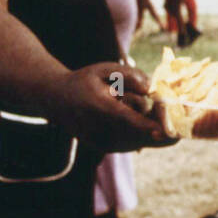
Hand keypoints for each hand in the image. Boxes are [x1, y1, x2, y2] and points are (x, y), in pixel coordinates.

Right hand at [49, 62, 171, 152]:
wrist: (56, 99)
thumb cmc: (85, 81)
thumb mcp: (104, 69)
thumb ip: (128, 75)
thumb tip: (150, 89)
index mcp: (98, 106)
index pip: (124, 117)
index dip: (144, 125)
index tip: (162, 131)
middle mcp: (98, 128)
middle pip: (136, 131)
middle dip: (155, 121)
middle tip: (159, 105)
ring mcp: (100, 141)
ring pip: (136, 138)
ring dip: (146, 125)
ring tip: (129, 105)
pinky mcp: (104, 147)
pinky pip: (131, 143)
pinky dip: (140, 131)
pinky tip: (129, 116)